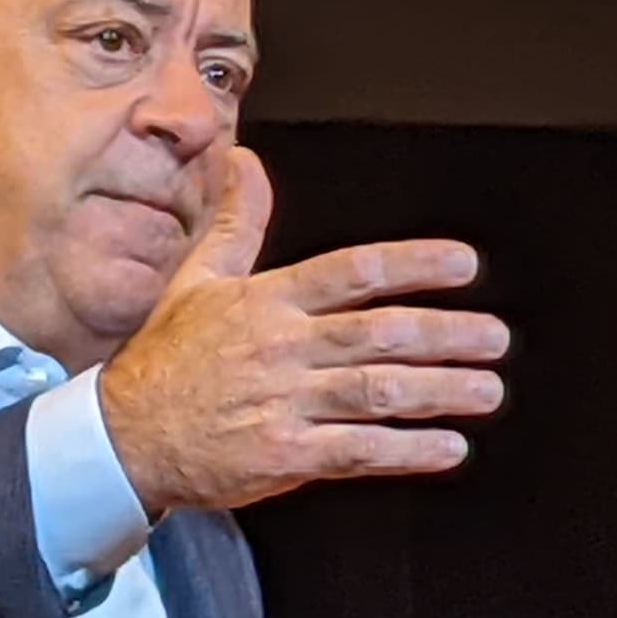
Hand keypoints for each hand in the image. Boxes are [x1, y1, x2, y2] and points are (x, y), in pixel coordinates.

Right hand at [97, 148, 510, 516]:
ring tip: (487, 390)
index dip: (413, 265)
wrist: (121, 438)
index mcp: (268, 301)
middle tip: (495, 337)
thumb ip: (235, 222)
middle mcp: (282, 348)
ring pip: (378, 392)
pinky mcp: (284, 456)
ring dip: (441, 391)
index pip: (353, 271)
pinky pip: (358, 451)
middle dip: (446, 334)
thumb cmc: (166, 359)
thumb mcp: (196, 280)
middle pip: (380, 334)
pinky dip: (408, 450)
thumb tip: (246, 161)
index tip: (464, 264)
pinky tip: (449, 448)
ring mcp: (284, 403)